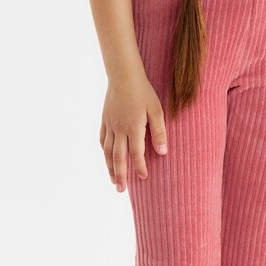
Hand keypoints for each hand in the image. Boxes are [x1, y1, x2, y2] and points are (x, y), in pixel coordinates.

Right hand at [100, 73, 168, 191]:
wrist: (123, 75)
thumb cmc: (144, 92)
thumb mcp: (157, 111)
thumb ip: (159, 132)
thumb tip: (163, 153)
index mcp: (133, 128)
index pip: (136, 154)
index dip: (139, 167)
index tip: (143, 178)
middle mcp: (119, 129)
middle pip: (118, 157)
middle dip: (120, 175)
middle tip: (120, 190)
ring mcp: (110, 125)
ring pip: (107, 151)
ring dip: (109, 167)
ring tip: (112, 179)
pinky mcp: (105, 119)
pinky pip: (102, 139)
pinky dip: (104, 150)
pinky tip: (106, 157)